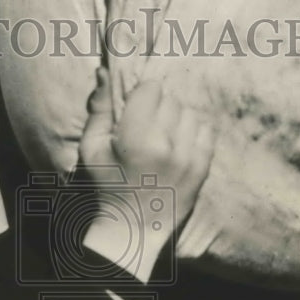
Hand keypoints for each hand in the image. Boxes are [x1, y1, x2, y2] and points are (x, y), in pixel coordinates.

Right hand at [80, 67, 214, 281]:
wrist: (134, 228)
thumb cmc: (107, 185)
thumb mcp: (92, 147)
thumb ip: (99, 108)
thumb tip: (105, 70)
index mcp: (136, 138)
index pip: (152, 88)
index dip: (142, 97)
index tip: (134, 111)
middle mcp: (167, 145)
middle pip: (171, 99)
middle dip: (158, 108)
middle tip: (146, 128)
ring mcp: (189, 157)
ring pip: (190, 113)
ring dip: (177, 120)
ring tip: (163, 139)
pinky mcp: (203, 168)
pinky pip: (206, 130)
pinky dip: (193, 133)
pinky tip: (178, 147)